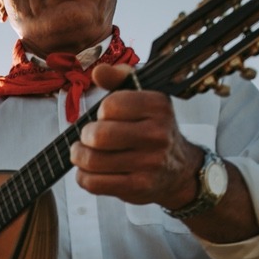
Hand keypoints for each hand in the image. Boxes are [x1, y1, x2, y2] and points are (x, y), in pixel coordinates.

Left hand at [70, 63, 201, 211]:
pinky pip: (94, 183)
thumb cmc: (154, 130)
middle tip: (88, 138)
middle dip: (85, 136)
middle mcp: (157, 135)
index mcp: (158, 106)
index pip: (110, 105)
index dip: (101, 112)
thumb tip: (98, 72)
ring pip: (93, 161)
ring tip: (82, 153)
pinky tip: (89, 170)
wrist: (178, 169)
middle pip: (99, 135)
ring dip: (80, 157)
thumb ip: (120, 79)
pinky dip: (83, 176)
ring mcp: (148, 163)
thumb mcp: (144, 97)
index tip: (105, 117)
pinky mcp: (138, 187)